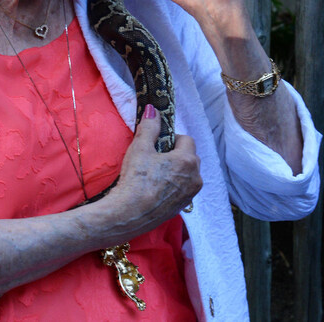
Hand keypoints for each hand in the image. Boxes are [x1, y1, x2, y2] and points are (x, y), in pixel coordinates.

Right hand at [101, 106, 202, 239]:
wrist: (128, 215)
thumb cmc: (135, 180)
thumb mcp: (140, 148)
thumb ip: (149, 127)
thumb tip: (153, 110)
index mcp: (188, 161)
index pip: (186, 140)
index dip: (172, 139)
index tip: (158, 145)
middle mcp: (195, 177)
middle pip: (189, 157)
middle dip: (175, 155)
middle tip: (154, 159)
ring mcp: (191, 194)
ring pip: (187, 174)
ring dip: (176, 171)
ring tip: (154, 175)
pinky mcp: (183, 207)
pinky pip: (182, 189)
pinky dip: (173, 186)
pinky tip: (155, 189)